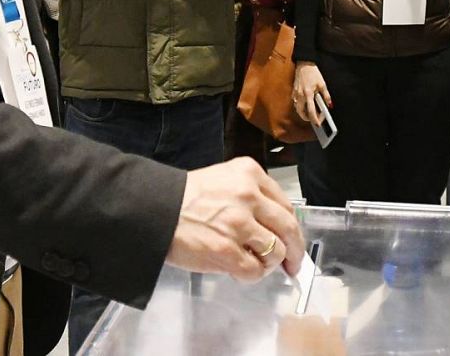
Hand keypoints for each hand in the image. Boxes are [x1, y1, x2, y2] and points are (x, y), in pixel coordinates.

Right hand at [166, 158, 305, 281]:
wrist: (154, 209)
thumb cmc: (185, 197)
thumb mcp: (224, 179)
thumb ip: (251, 195)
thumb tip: (274, 226)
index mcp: (250, 174)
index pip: (286, 205)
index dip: (292, 227)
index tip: (292, 239)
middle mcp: (249, 195)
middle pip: (288, 228)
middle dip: (295, 251)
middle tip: (293, 265)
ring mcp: (239, 224)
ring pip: (275, 251)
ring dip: (269, 263)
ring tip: (256, 265)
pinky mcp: (227, 250)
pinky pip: (254, 270)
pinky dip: (252, 275)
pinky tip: (241, 270)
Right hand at [293, 63, 329, 123]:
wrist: (304, 64)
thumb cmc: (313, 73)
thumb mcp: (322, 84)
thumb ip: (326, 96)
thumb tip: (329, 105)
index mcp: (308, 94)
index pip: (310, 111)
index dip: (314, 119)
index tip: (318, 123)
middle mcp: (300, 95)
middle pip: (301, 112)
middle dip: (307, 118)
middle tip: (314, 118)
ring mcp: (295, 94)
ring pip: (297, 108)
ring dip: (303, 112)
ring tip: (311, 111)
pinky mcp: (293, 92)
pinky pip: (295, 102)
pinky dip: (300, 106)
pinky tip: (306, 103)